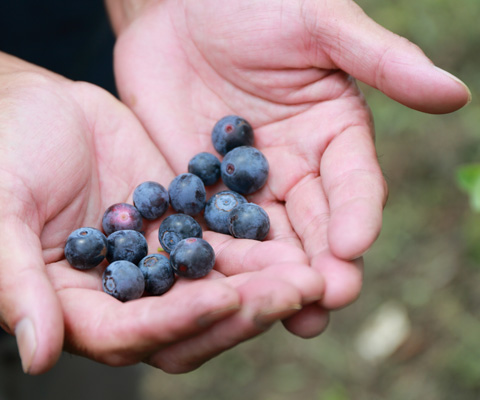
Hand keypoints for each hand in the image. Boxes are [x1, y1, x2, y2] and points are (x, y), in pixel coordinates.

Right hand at [0, 73, 323, 373]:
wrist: (36, 106)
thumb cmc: (4, 155)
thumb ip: (14, 281)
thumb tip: (36, 358)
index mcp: (72, 305)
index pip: (127, 335)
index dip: (175, 322)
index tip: (223, 299)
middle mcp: (120, 295)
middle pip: (184, 323)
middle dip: (241, 312)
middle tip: (297, 290)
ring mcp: (154, 262)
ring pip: (214, 288)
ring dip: (263, 285)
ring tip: (313, 270)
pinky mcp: (178, 226)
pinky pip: (222, 244)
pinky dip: (256, 247)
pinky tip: (295, 238)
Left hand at [111, 0, 469, 336]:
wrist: (178, 4)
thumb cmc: (254, 3)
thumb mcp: (320, 22)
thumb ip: (380, 61)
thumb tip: (456, 95)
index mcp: (333, 135)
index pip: (353, 183)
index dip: (356, 213)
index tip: (352, 244)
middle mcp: (293, 169)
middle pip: (312, 225)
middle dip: (319, 263)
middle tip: (325, 300)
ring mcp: (242, 186)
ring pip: (262, 240)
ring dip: (271, 277)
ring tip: (281, 315)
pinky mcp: (195, 190)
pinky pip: (204, 228)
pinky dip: (211, 258)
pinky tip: (213, 288)